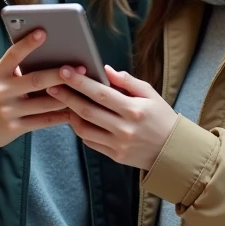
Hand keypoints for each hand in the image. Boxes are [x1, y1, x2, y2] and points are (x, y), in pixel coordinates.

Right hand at [0, 30, 72, 159]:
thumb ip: (16, 68)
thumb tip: (49, 56)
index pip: (13, 55)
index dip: (28, 43)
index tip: (43, 32)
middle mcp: (1, 91)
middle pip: (36, 80)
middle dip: (60, 74)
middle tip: (80, 68)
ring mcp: (8, 111)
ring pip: (45, 103)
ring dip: (66, 97)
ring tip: (84, 89)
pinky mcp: (14, 128)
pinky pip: (43, 121)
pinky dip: (61, 116)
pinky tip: (74, 111)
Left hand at [48, 65, 177, 169]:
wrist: (173, 152)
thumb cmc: (161, 117)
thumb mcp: (151, 94)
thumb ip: (127, 81)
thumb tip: (105, 69)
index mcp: (134, 109)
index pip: (101, 93)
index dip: (80, 82)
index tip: (65, 71)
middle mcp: (124, 128)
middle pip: (87, 110)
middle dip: (66, 96)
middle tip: (51, 85)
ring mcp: (118, 144)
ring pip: (84, 129)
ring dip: (70, 114)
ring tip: (63, 102)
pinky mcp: (114, 156)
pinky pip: (90, 142)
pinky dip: (80, 129)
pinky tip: (77, 118)